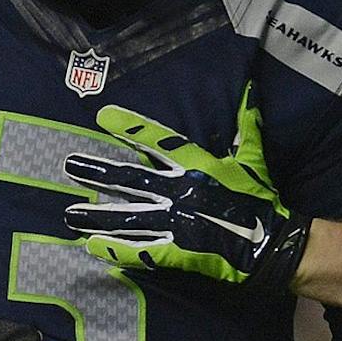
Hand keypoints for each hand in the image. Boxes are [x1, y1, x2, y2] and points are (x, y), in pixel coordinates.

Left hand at [61, 85, 308, 293]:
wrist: (272, 244)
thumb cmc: (260, 198)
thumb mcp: (253, 157)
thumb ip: (247, 123)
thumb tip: (250, 88)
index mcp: (197, 165)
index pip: (158, 141)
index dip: (130, 127)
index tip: (103, 116)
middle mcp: (181, 191)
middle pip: (131, 179)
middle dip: (98, 172)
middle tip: (69, 165)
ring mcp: (176, 222)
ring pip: (129, 217)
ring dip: (97, 216)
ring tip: (69, 214)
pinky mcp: (178, 252)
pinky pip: (141, 250)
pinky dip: (116, 250)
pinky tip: (92, 248)